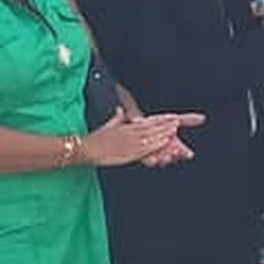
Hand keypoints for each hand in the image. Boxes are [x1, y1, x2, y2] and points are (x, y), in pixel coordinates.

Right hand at [81, 110, 200, 167]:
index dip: (161, 120)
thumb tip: (120, 110)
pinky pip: (145, 148)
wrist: (86, 148)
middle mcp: (130, 133)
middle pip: (151, 128)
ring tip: (174, 130)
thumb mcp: (108, 126)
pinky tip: (164, 142)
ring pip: (150, 137)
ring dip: (163, 133)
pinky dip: (155, 144)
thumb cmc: (95, 139)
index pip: (148, 122)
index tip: (172, 117)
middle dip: (165, 125)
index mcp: (126, 127)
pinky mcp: (128, 153)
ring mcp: (130, 143)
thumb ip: (116, 118)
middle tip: (177, 122)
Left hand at [140, 114, 202, 167]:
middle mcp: (168, 154)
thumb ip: (187, 120)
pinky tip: (150, 151)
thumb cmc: (159, 124)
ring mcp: (157, 157)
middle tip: (175, 151)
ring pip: (161, 161)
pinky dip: (150, 157)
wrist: (141, 125)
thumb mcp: (173, 120)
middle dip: (175, 155)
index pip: (185, 153)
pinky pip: (148, 161)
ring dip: (163, 159)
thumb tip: (203, 118)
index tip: (188, 152)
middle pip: (173, 158)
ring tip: (162, 154)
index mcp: (177, 147)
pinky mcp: (146, 158)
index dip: (185, 153)